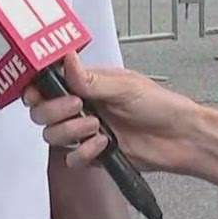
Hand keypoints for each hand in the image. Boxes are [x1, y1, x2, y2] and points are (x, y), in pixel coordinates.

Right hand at [27, 57, 204, 173]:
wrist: (181, 138)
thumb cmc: (161, 106)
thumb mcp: (126, 87)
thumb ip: (90, 79)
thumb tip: (67, 59)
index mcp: (88, 84)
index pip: (49, 84)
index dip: (36, 89)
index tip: (36, 93)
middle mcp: (84, 107)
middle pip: (43, 112)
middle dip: (55, 111)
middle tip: (79, 108)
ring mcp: (87, 131)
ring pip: (53, 135)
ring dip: (72, 132)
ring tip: (98, 127)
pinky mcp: (94, 155)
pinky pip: (71, 159)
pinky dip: (84, 154)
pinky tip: (104, 145)